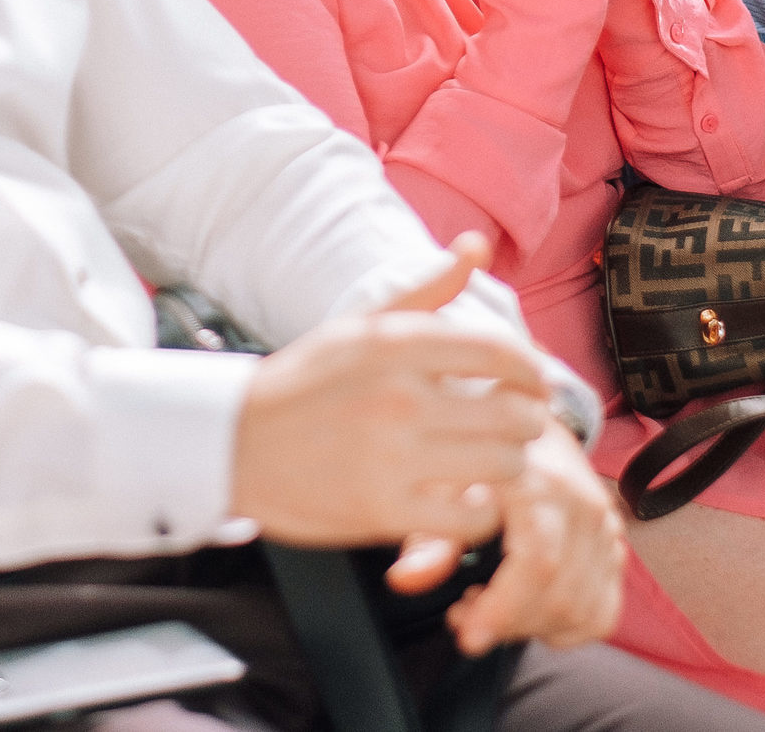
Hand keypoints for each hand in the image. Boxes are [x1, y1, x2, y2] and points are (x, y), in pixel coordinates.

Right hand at [231, 297, 551, 547]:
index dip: (532, 372)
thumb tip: (477, 245)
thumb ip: (427, 290)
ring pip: (504, 467)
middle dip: (524, 422)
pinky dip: (478, 512)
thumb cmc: (304, 381)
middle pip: (516, 416)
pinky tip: (462, 498)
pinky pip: (470, 518)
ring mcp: (392, 458)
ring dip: (507, 466)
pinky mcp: (383, 511)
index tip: (531, 385)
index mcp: (396, 345)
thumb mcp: (359, 325)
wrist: (232, 442)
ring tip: (489, 462)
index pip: (502, 353)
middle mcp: (398, 398)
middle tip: (512, 427)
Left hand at [445, 425, 625, 653]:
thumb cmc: (477, 453)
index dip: (504, 608)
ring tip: (490, 606)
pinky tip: (529, 610)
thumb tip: (406, 579)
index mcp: (539, 482)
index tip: (467, 635)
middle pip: (559, 594)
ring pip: (581, 609)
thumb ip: (429, 535)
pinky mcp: (615, 547)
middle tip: (464, 614)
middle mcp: (582, 504)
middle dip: (508, 622)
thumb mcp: (443, 482)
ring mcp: (604, 527)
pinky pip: (602, 612)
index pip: (537, 560)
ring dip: (532, 626)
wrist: (526, 422)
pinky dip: (567, 628)